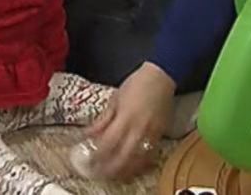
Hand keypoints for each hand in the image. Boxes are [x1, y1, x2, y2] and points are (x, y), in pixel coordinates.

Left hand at [87, 61, 174, 179]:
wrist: (161, 77)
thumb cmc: (136, 85)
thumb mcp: (115, 99)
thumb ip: (103, 120)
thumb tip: (89, 134)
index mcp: (126, 117)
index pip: (109, 142)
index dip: (98, 154)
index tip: (88, 158)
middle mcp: (139, 129)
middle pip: (123, 157)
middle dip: (109, 167)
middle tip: (98, 170)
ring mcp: (151, 134)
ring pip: (137, 161)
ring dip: (124, 170)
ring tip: (112, 172)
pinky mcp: (160, 136)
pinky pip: (149, 156)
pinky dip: (139, 164)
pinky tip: (130, 167)